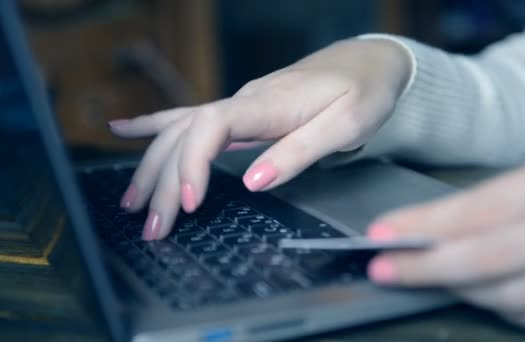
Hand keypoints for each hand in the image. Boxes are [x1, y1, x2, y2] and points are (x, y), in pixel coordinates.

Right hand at [109, 38, 411, 239]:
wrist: (368, 64)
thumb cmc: (363, 92)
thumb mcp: (345, 125)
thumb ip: (299, 152)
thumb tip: (254, 182)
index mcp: (269, 104)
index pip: (211, 126)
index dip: (192, 163)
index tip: (189, 202)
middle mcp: (244, 101)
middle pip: (186, 135)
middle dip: (163, 182)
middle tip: (152, 228)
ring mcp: (238, 105)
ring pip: (180, 131)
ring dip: (153, 167)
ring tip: (132, 204)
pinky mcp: (241, 111)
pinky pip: (188, 116)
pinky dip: (153, 125)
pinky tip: (124, 130)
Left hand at [366, 137, 524, 330]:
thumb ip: (513, 195)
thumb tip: (443, 227)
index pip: (488, 207)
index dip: (429, 225)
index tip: (381, 233)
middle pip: (497, 259)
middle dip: (430, 268)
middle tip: (383, 269)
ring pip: (520, 297)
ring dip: (463, 290)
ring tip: (424, 276)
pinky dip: (505, 309)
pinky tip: (477, 294)